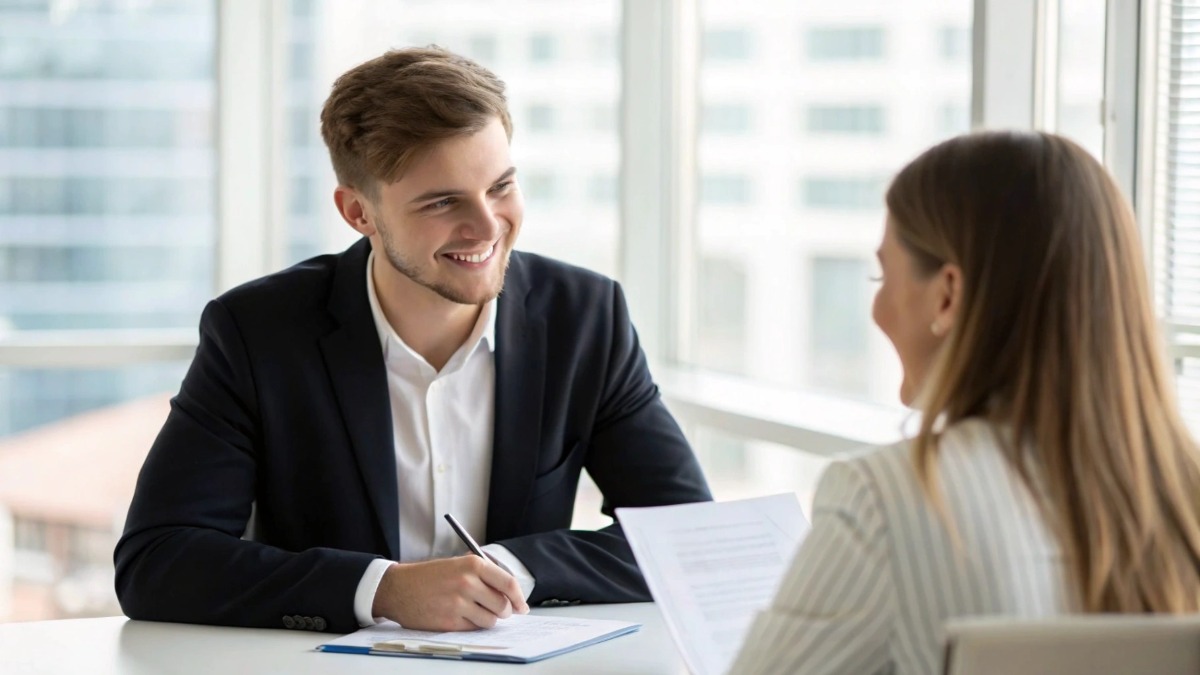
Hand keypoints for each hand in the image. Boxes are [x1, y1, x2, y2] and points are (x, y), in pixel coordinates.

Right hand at [371, 555, 529, 630]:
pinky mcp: (449, 621)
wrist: (398, 588)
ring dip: (489, 619)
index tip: (522, 606)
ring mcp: (458, 603)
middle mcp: (467, 583)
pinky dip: (474, 625)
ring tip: (477, 612)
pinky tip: (463, 617)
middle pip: (503, 605)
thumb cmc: (430, 576)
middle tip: (499, 611)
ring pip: (491, 620)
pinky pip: (474, 628)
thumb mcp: (458, 564)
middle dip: (504, 611)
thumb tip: (510, 595)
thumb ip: (484, 576)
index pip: (509, 583)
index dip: (519, 598)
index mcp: (473, 564)